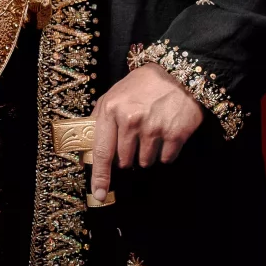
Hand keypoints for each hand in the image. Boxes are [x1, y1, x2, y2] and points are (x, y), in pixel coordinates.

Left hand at [90, 64, 203, 195]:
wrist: (177, 72)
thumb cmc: (141, 85)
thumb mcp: (113, 95)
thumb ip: (99, 119)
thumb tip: (88, 149)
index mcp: (111, 110)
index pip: (102, 152)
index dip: (100, 176)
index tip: (99, 193)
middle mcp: (131, 120)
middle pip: (125, 161)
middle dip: (128, 157)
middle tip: (136, 138)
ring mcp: (154, 129)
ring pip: (145, 162)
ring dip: (148, 154)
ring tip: (152, 132)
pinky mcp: (175, 134)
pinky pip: (166, 159)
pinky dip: (166, 152)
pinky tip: (166, 133)